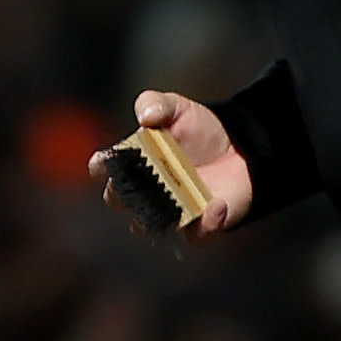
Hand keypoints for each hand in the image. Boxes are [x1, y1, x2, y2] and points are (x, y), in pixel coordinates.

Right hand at [103, 89, 254, 238]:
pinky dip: (204, 225)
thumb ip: (158, 104)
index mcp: (133, 161)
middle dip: (122, 193)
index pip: (104, 167)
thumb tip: (146, 116)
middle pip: (117, 200)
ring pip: (146, 227)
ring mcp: (168, 212)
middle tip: (140, 179)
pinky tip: (216, 204)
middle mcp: (144, 191)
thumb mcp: (178, 108)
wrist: (239, 148)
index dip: (101, 165)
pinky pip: (194, 236)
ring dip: (156, 216)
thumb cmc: (199, 130)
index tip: (105, 161)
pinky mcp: (198, 227)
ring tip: (176, 198)